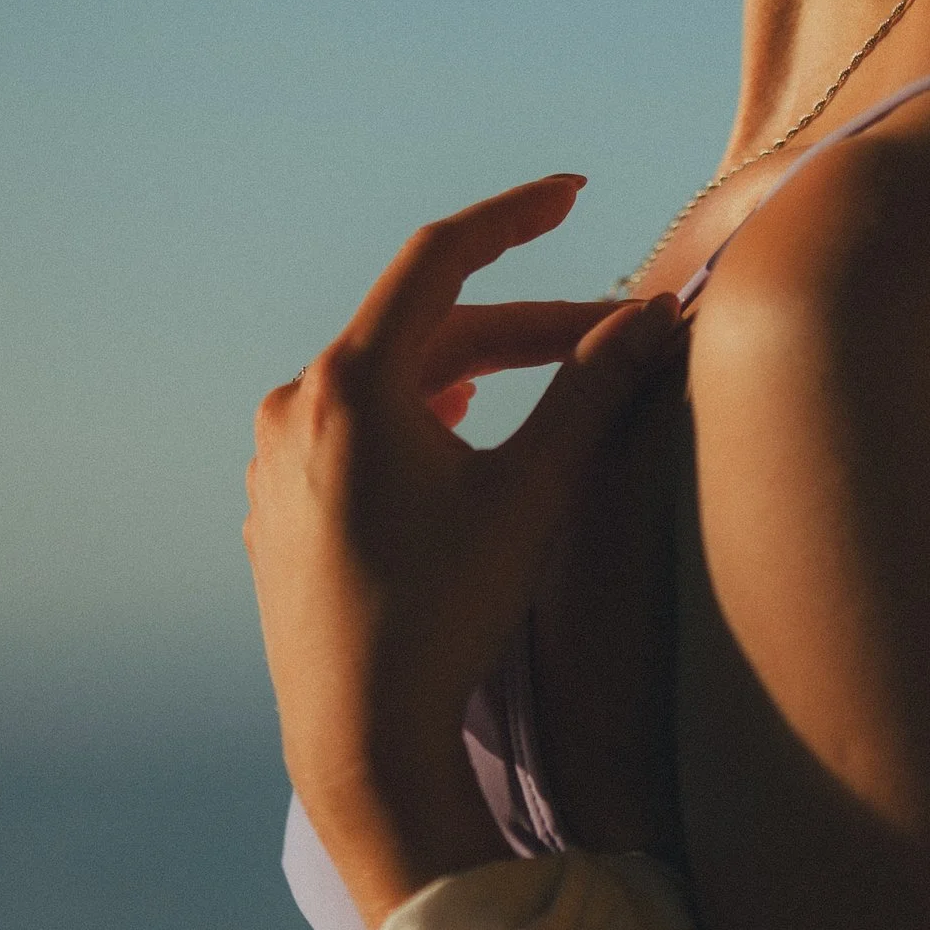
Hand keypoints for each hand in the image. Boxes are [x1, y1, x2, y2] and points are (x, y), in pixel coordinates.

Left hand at [245, 174, 683, 929]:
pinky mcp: (276, 507)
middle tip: (611, 336)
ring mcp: (274, 461)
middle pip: (426, 331)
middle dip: (524, 330)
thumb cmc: (447, 614)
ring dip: (474, 371)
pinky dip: (422, 418)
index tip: (573, 191)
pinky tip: (462, 442)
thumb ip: (593, 391)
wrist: (361, 738)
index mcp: (347, 385)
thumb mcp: (533, 492)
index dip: (513, 217)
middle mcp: (294, 407)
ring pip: (390, 381)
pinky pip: (355, 431)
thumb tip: (655, 315)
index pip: (439, 260)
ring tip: (547, 379)